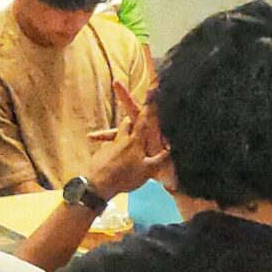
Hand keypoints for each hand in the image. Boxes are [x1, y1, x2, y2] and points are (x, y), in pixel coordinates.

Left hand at [80, 83, 169, 198]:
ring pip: (115, 133)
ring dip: (117, 131)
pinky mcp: (102, 153)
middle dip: (128, 109)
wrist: (98, 184)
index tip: (154, 87)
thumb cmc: (126, 177)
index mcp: (136, 140)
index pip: (144, 118)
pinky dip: (110, 150)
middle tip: (128, 97)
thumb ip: (161, 159)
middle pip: (127, 121)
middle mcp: (123, 138)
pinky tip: (110, 157)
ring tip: (109, 132)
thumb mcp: (149, 170)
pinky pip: (107, 148)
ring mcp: (111, 145)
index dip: (150, 103)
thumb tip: (173, 149)